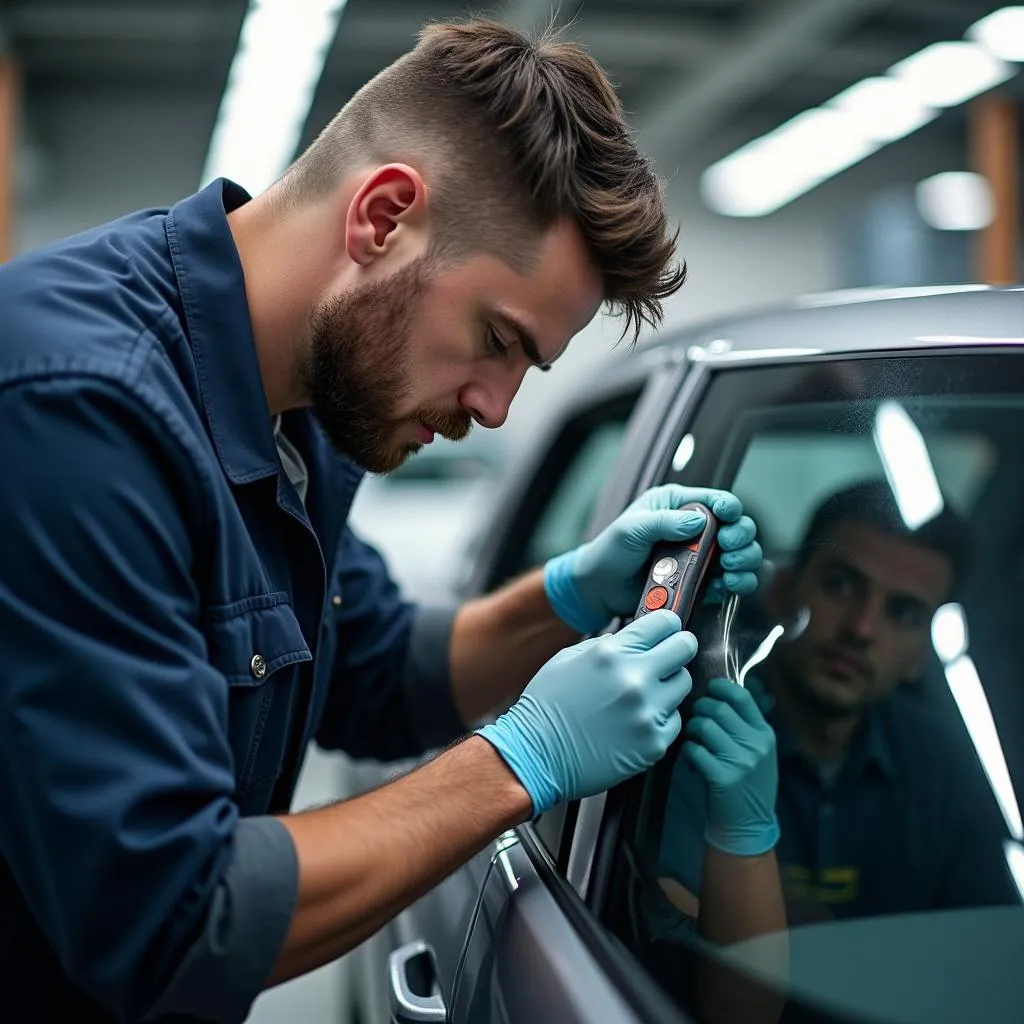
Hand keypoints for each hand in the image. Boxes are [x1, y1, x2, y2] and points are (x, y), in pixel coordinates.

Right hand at [477, 610, 695, 814]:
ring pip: (683, 684)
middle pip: (685, 648)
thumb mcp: (568, 658)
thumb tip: (636, 637)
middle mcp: (634, 680)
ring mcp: (647, 713)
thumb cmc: (547, 706)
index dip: (667, 625)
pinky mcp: (654, 743)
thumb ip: (607, 644)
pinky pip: (674, 720)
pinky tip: (635, 721)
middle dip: (677, 648)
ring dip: (667, 686)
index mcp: (611, 654)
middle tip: (666, 658)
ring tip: (642, 695)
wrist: (536, 756)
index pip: (665, 622)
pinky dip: (659, 718)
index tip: (666, 631)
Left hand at [544, 485, 761, 634]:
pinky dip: (736, 583)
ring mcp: (699, 557)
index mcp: (677, 505)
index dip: (729, 507)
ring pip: (739, 555)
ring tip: (729, 568)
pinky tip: (727, 585)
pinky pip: (729, 582)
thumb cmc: (610, 551)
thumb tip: (699, 520)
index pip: (716, 500)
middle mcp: (694, 529)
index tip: (728, 516)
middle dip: (740, 536)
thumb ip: (664, 522)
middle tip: (728, 547)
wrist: (599, 588)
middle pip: (736, 527)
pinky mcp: (701, 582)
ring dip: (743, 561)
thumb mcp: (632, 528)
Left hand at [684, 678, 778, 856]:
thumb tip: (723, 692)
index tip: (711, 688)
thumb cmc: (749, 782)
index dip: (721, 687)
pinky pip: (694, 750)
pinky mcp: (723, 777)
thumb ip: (745, 725)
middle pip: (718, 709)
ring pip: (704, 726)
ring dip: (693, 729)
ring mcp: (741, 761)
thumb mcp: (758, 751)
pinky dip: (689, 751)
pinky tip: (694, 758)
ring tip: (695, 738)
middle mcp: (756, 745)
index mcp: (765, 734)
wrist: (749, 824)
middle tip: (697, 717)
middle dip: (701, 708)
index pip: (742, 697)